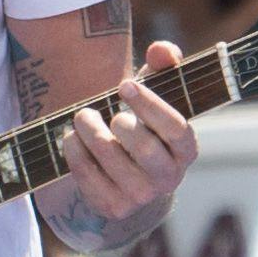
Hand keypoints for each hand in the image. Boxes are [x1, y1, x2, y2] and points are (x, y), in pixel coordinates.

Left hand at [55, 39, 199, 238]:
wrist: (125, 179)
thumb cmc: (142, 125)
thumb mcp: (153, 95)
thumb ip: (163, 67)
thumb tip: (163, 49)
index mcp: (186, 149)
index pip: (176, 129)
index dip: (150, 106)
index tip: (124, 85)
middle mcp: (169, 177)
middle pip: (144, 148)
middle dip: (116, 122)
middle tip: (96, 110)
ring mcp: (141, 196)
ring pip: (112, 160)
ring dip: (90, 132)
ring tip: (82, 117)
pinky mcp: (113, 207)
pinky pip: (89, 177)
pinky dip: (75, 152)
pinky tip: (71, 138)